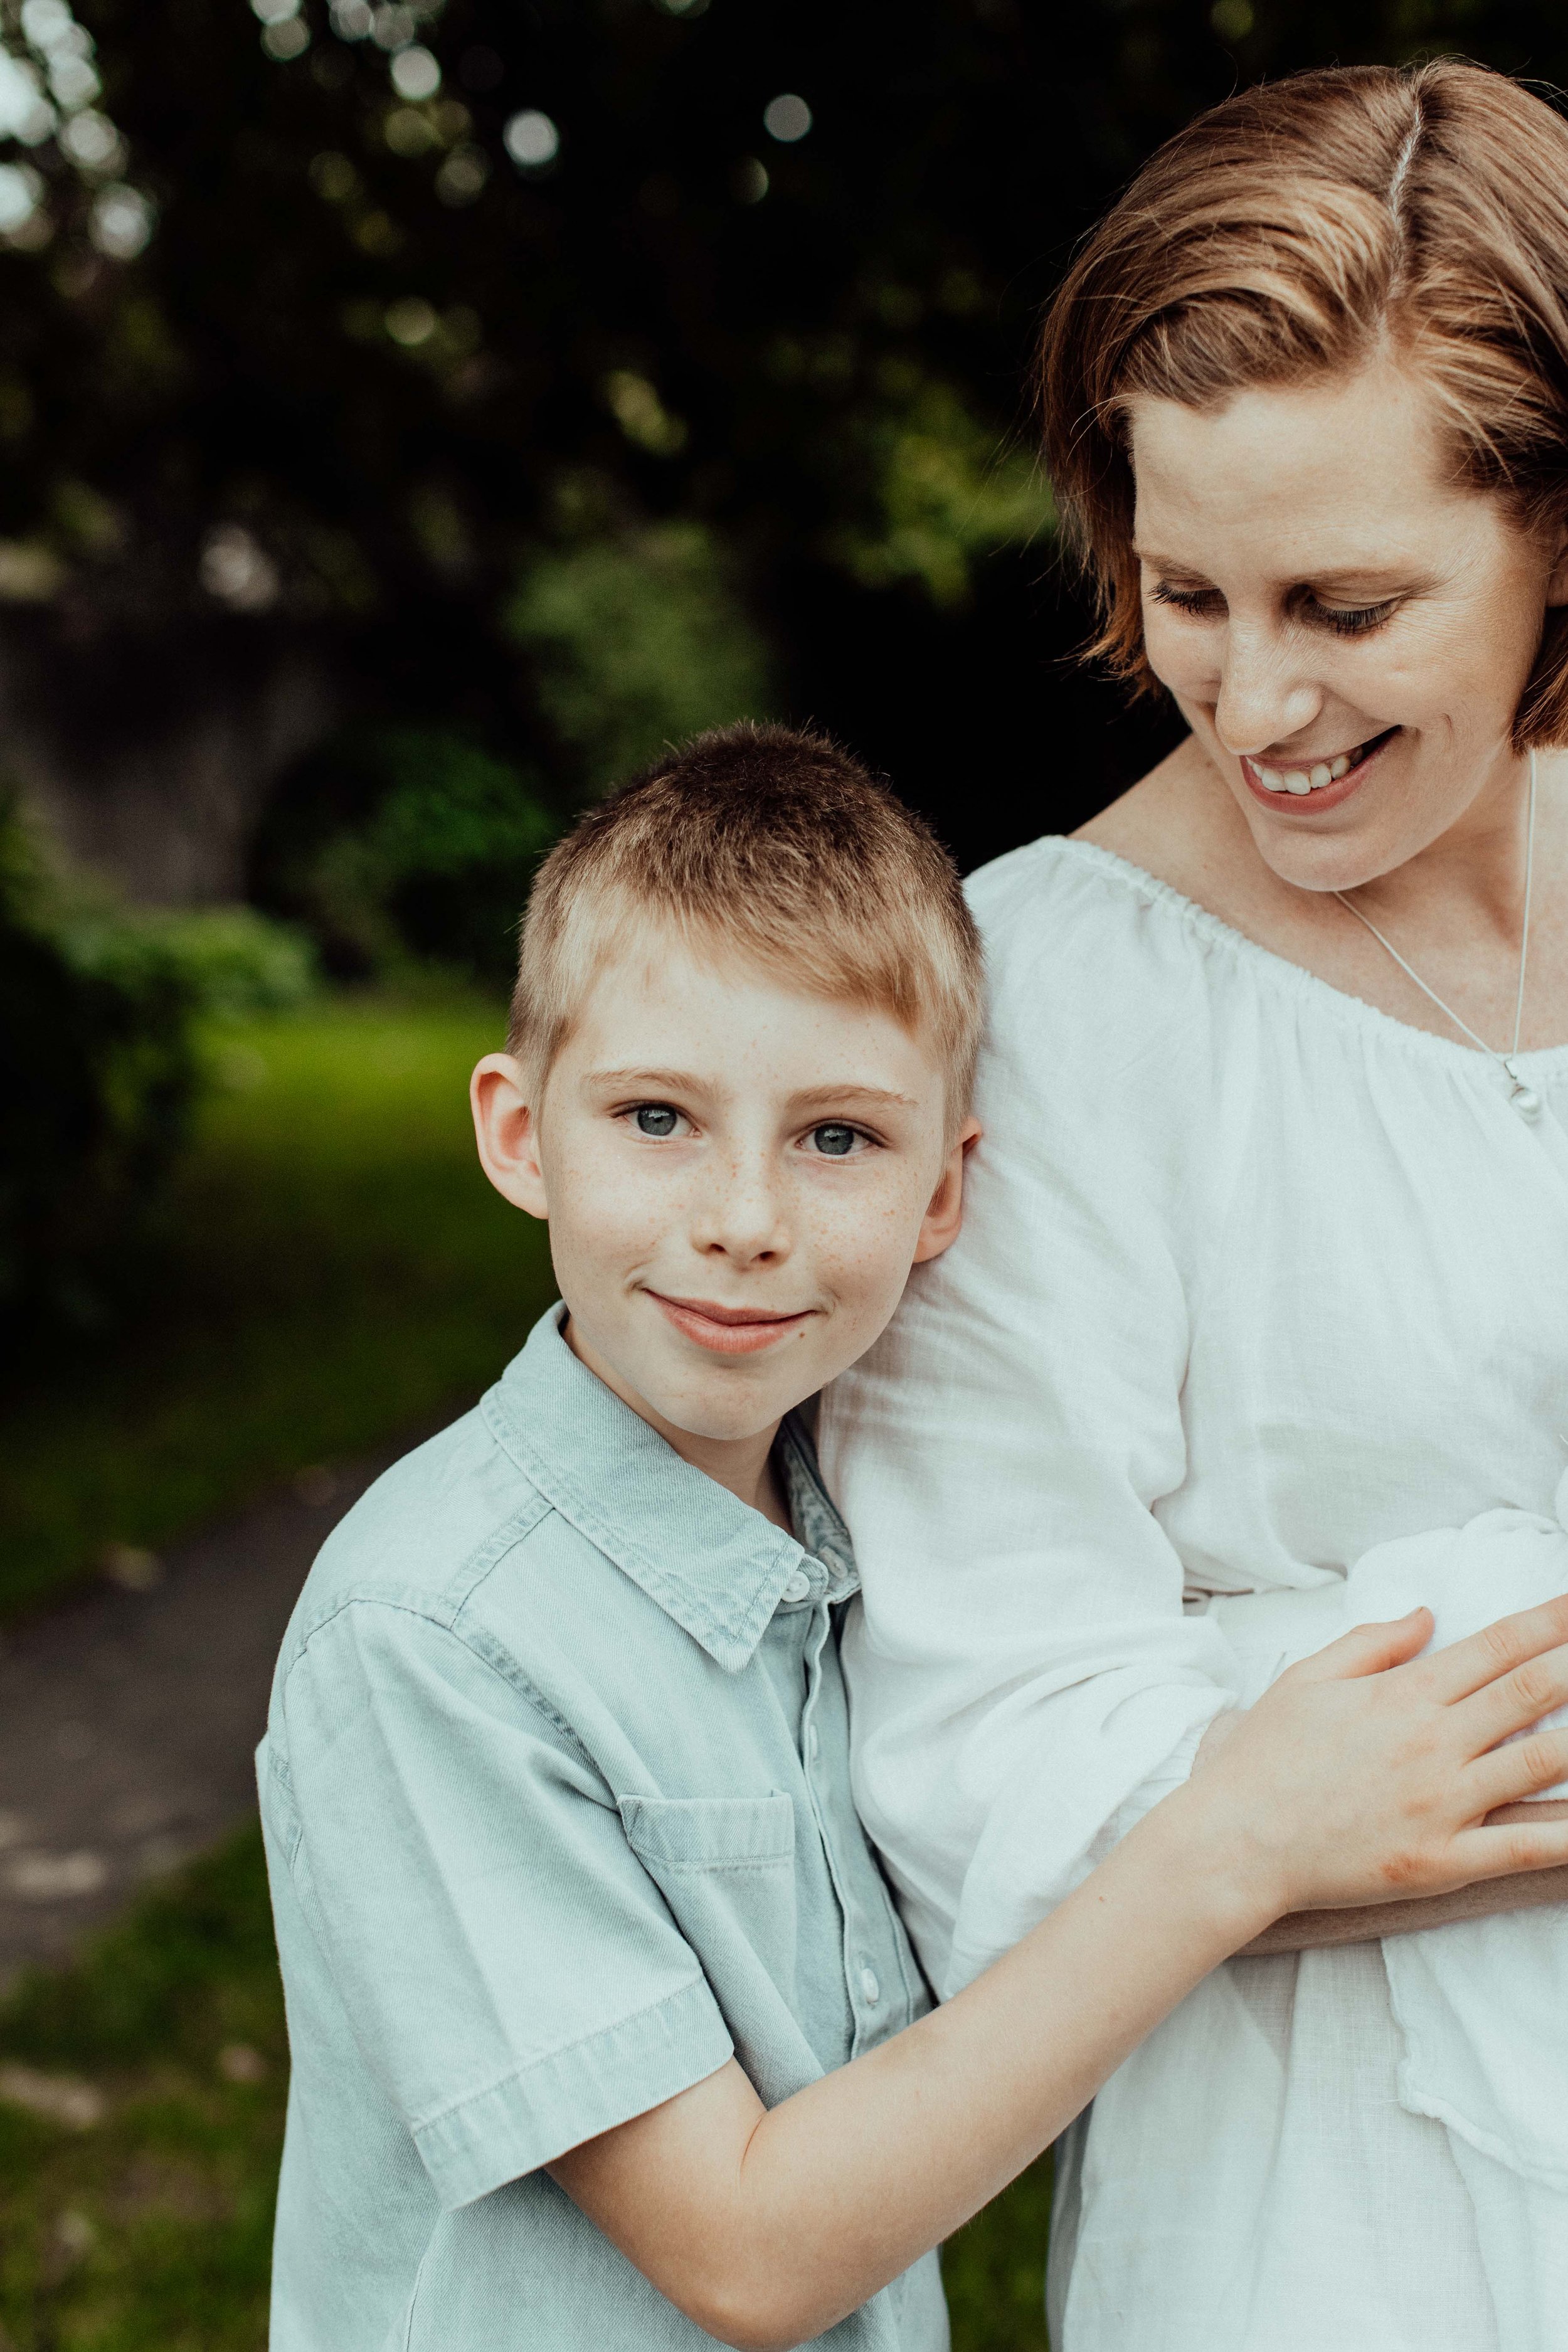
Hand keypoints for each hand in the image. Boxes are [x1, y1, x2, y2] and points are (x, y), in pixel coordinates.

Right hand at [1176, 1594, 1567, 1928]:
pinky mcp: (1444, 1862)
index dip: (1552, 1622)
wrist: (1233, 1842)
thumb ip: (1373, 1644)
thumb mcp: (1307, 1679)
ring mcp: (1444, 1805)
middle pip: (1534, 1692)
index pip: (1497, 1646)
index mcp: (1403, 1695)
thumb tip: (1427, 1615)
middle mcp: (1433, 1743)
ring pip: (1544, 1761)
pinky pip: (1526, 1846)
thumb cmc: (1264, 1760)